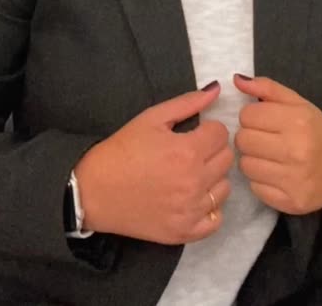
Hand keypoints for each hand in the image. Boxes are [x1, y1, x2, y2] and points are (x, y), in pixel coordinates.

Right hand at [74, 82, 233, 244]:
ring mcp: (190, 210)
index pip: (221, 133)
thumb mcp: (152, 118)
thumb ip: (187, 103)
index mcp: (187, 151)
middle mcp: (194, 182)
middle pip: (226, 159)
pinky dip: (209, 209)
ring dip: (212, 178)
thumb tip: (216, 89)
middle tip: (191, 151)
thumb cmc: (123, 149)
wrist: (95, 190)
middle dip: (212, 150)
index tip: (193, 133)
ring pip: (224, 189)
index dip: (207, 129)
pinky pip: (215, 220)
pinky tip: (192, 198)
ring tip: (190, 174)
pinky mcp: (184, 232)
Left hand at [233, 75, 321, 214]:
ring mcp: (294, 180)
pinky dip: (260, 180)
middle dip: (249, 137)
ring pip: (245, 165)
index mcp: (297, 121)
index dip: (251, 117)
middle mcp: (296, 150)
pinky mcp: (291, 202)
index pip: (247, 115)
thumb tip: (236, 80)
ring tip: (269, 156)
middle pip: (243, 140)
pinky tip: (275, 173)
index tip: (263, 121)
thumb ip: (267, 88)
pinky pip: (255, 188)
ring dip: (252, 159)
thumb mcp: (297, 102)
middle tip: (263, 139)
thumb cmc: (316, 130)